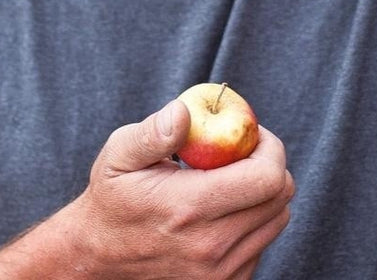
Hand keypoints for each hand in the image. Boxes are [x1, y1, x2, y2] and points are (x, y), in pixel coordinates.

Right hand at [70, 99, 293, 278]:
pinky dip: (255, 220)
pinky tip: (225, 209)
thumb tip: (184, 112)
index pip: (267, 178)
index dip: (270, 148)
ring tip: (232, 179)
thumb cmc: (113, 197)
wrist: (96, 257)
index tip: (250, 135)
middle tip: (243, 151)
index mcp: (189, 208)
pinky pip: (263, 243)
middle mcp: (209, 247)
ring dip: (264, 193)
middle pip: (280, 197)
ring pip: (276, 219)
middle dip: (270, 164)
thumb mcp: (120, 155)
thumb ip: (154, 132)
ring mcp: (218, 273)